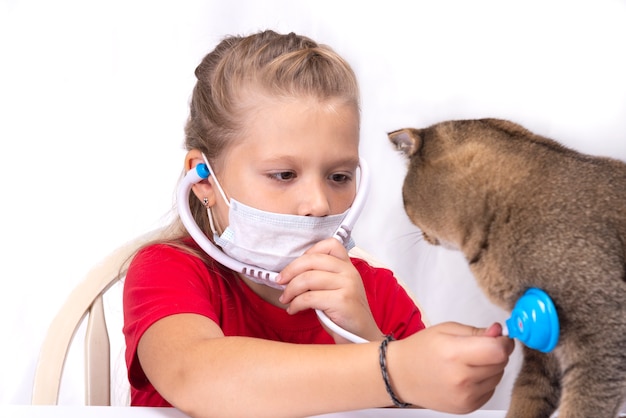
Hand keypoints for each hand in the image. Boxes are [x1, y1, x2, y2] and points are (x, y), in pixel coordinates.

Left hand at [277, 238, 383, 342]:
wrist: (360, 337)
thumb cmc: (342, 314)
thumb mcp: (334, 289)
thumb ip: (319, 276)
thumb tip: (289, 273)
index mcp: (348, 266)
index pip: (330, 244)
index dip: (309, 251)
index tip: (295, 267)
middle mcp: (349, 272)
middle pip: (312, 260)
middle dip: (290, 270)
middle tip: (279, 281)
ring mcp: (347, 285)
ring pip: (308, 278)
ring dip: (290, 290)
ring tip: (285, 299)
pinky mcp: (342, 301)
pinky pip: (309, 297)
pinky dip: (295, 304)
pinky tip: (293, 310)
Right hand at [388, 322, 514, 412]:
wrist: (400, 375)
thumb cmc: (421, 349)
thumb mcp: (446, 329)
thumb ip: (477, 331)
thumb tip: (500, 332)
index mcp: (454, 354)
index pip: (498, 351)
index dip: (503, 342)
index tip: (499, 338)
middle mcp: (461, 379)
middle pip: (501, 364)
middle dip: (496, 352)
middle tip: (477, 347)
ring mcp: (465, 396)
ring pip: (498, 377)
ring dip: (490, 368)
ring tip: (468, 362)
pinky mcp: (466, 407)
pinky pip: (490, 390)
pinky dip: (483, 381)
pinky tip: (465, 375)